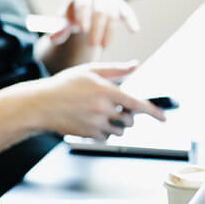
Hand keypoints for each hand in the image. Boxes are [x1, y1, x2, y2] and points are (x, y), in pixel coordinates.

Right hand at [33, 62, 165, 140]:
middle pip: (129, 119)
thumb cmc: (64, 85)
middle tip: (116, 109)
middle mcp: (102, 108)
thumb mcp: (89, 70)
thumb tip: (135, 66)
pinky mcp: (88, 134)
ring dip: (116, 125)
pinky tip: (93, 123)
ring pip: (119, 130)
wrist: (40, 105)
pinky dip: (105, 133)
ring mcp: (95, 123)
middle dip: (127, 116)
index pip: (137, 104)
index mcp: (105, 90)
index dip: (154, 112)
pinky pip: (106, 138)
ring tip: (101, 115)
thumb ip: (115, 70)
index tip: (164, 118)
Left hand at [48, 0, 140, 63]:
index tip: (83, 30)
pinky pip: (127, 12)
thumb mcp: (63, 22)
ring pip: (113, 14)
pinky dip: (130, 21)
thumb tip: (52, 38)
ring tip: (103, 47)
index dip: (83, 16)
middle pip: (99, 10)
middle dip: (97, 28)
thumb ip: (59, 29)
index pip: (83, 3)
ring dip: (109, 31)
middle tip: (92, 45)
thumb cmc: (72, 17)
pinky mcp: (120, 6)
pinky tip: (134, 30)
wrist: (85, 10)